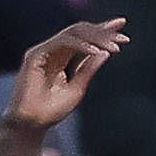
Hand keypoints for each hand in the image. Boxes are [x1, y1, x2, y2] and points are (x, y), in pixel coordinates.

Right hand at [7, 19, 126, 131]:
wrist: (32, 123)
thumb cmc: (52, 110)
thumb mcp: (78, 87)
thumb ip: (89, 69)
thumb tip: (106, 53)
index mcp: (63, 57)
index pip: (85, 38)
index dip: (103, 32)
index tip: (124, 31)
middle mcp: (53, 50)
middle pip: (80, 31)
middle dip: (103, 32)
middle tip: (123, 38)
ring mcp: (44, 51)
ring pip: (73, 33)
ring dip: (96, 38)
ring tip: (114, 47)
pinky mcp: (35, 54)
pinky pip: (62, 42)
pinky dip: (80, 45)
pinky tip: (96, 52)